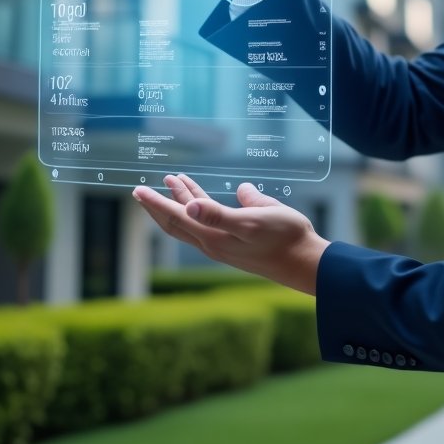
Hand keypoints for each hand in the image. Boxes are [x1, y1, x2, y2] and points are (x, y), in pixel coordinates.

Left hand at [132, 174, 329, 294]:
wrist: (305, 262)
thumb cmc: (284, 238)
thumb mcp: (253, 221)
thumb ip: (219, 214)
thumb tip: (190, 205)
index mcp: (213, 237)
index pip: (176, 217)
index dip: (156, 203)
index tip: (138, 190)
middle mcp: (213, 243)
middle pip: (177, 222)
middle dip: (159, 203)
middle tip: (141, 189)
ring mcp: (223, 244)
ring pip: (192, 220)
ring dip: (180, 200)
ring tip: (172, 181)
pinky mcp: (235, 241)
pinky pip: (207, 222)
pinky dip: (199, 206)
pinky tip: (205, 195)